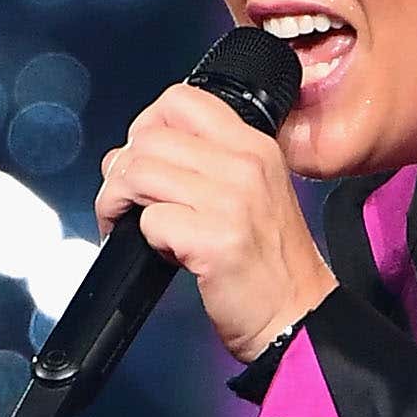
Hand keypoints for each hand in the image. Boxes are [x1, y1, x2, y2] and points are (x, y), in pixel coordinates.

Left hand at [96, 80, 332, 362]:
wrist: (297, 316)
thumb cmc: (269, 265)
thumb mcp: (252, 192)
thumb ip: (204, 164)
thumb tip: (131, 155)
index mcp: (254, 145)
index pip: (180, 100)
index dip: (146, 125)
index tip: (140, 156)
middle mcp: (245, 164)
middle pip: (149, 138)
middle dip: (120, 171)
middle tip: (122, 201)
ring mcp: (231, 200)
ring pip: (140, 174)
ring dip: (118, 202)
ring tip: (124, 224)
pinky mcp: (215, 240)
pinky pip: (149, 221)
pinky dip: (144, 238)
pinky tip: (163, 253)